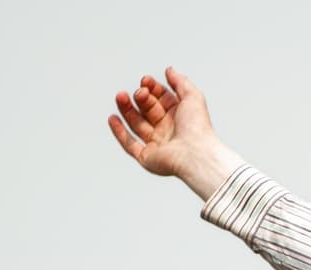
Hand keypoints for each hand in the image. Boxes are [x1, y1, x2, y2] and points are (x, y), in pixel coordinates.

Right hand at [108, 67, 240, 198]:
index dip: (152, 89)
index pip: (161, 99)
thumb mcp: (193, 97)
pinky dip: (119, 132)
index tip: (146, 81)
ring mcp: (157, 145)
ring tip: (120, 96)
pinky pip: (129, 145)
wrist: (196, 154)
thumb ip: (180, 82)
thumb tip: (169, 70)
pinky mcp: (147, 158)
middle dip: (141, 98)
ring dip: (126, 109)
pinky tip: (113, 118)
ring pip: (137, 125)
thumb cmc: (198, 128)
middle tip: (139, 92)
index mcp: (180, 118)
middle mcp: (168, 131)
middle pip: (148, 111)